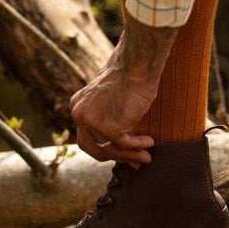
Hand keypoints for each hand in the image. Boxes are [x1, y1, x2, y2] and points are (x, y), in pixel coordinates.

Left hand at [69, 16, 178, 165]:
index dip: (104, 149)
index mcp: (78, 106)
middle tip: (134, 162)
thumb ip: (109, 116)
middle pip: (93, 147)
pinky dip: (138, 146)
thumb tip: (121, 140)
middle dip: (114, 157)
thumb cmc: (130, 75)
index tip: (121, 153)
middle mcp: (79, 115)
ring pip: (110, 149)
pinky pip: (125, 144)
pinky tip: (149, 142)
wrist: (136, 65)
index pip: (87, 137)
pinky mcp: (108, 127)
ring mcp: (92, 122)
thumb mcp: (112, 97)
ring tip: (146, 157)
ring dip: (130, 155)